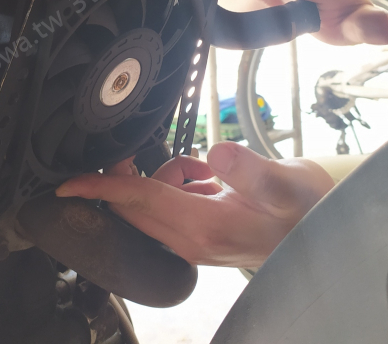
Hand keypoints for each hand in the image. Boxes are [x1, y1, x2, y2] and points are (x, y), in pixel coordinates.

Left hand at [55, 142, 334, 267]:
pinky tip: (211, 179)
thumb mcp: (283, 184)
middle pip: (134, 203)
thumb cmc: (303, 207)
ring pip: (152, 199)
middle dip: (128, 173)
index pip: (138, 202)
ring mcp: (193, 238)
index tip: (66, 185)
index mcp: (204, 227)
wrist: (320, 227)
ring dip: (167, 175)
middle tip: (137, 147)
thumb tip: (217, 153)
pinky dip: (180, 182)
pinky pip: (170, 201)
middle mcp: (191, 239)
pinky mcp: (199, 231)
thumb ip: (249, 169)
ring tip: (209, 172)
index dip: (101, 189)